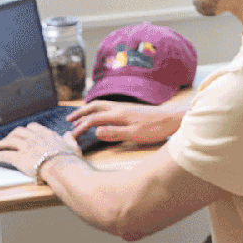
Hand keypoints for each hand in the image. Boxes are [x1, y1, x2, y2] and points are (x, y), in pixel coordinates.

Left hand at [0, 123, 81, 180]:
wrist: (62, 167)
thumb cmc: (69, 160)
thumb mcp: (73, 147)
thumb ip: (69, 139)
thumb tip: (68, 135)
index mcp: (48, 135)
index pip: (34, 127)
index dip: (28, 130)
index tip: (25, 132)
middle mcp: (35, 138)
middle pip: (19, 131)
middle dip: (12, 134)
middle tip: (8, 138)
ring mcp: (26, 147)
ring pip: (10, 141)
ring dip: (1, 143)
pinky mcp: (19, 157)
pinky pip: (4, 154)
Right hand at [67, 100, 184, 144]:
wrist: (173, 118)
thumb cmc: (156, 128)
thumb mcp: (135, 135)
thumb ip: (115, 133)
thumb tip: (95, 132)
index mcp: (119, 114)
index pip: (93, 119)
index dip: (81, 127)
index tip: (71, 136)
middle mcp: (120, 108)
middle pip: (95, 107)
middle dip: (80, 113)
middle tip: (69, 120)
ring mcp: (126, 107)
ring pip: (102, 105)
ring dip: (88, 110)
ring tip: (80, 117)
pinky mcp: (131, 109)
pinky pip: (109, 107)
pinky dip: (98, 110)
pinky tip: (101, 116)